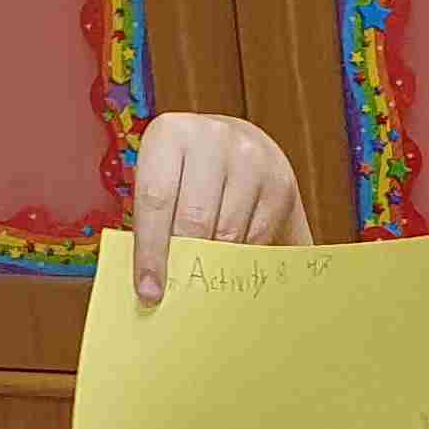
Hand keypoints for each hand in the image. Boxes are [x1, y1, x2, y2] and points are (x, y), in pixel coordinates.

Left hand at [130, 111, 309, 299]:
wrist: (243, 147)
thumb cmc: (190, 175)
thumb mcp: (165, 180)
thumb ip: (156, 220)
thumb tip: (150, 286)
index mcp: (169, 133)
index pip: (155, 200)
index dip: (151, 251)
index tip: (149, 293)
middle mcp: (212, 137)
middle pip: (194, 219)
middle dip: (184, 262)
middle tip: (178, 296)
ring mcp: (250, 158)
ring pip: (227, 232)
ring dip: (213, 263)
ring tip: (202, 279)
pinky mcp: (279, 183)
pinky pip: (256, 237)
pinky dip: (240, 258)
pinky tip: (229, 263)